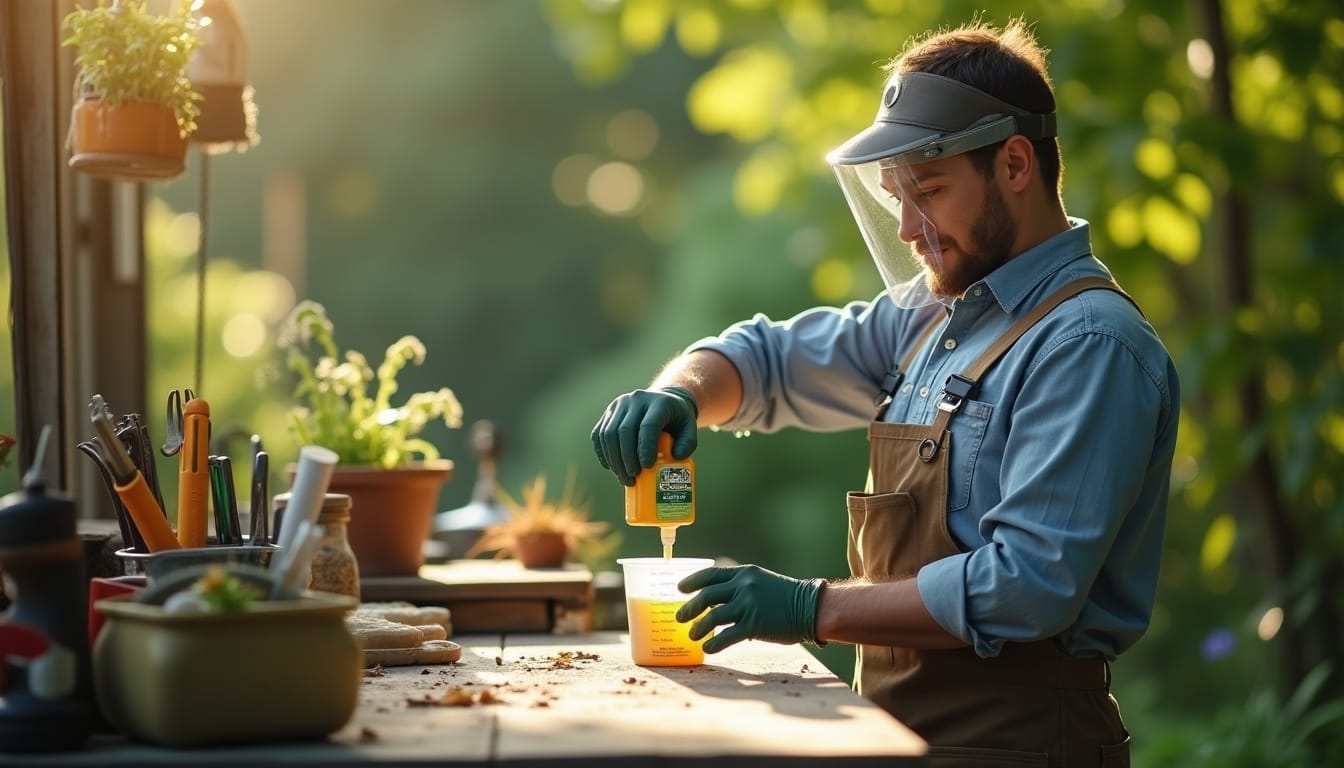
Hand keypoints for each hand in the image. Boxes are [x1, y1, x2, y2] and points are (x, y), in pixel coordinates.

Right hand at [591, 386, 697, 485]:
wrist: (663, 400)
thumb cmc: (677, 420)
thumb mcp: (689, 428)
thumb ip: (688, 443)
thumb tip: (675, 457)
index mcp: (658, 403)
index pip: (648, 426)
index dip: (645, 448)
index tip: (647, 467)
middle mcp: (636, 400)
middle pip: (624, 431)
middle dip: (627, 459)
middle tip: (633, 478)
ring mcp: (619, 405)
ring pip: (608, 434)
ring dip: (614, 460)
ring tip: (624, 478)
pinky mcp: (608, 413)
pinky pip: (598, 435)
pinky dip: (602, 453)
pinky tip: (611, 467)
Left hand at [675, 564, 824, 653]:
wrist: (811, 608)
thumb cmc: (785, 597)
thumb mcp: (760, 582)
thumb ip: (739, 587)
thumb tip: (715, 601)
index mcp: (744, 573)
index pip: (710, 574)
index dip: (692, 582)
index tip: (680, 589)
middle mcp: (744, 587)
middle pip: (706, 596)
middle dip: (689, 608)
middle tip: (679, 617)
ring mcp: (748, 606)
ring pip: (713, 617)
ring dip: (698, 628)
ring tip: (692, 635)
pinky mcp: (754, 625)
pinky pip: (726, 636)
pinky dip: (714, 643)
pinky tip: (708, 649)